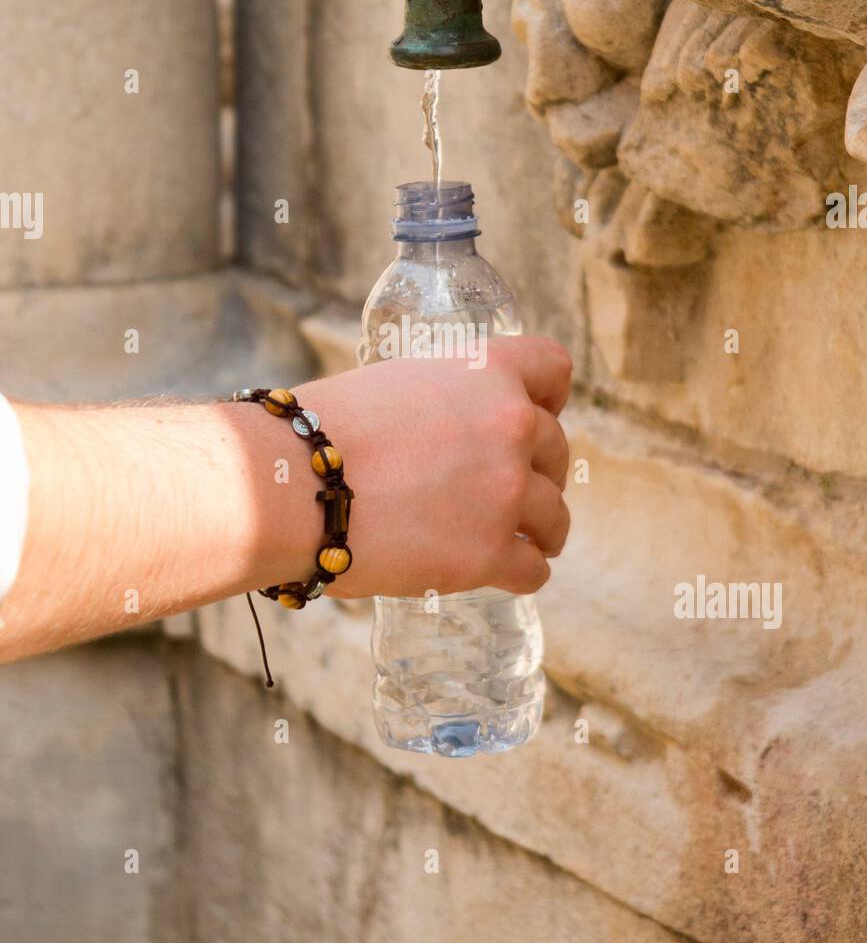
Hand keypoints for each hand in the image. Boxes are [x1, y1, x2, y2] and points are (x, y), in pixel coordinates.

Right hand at [292, 335, 571, 598]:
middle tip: (512, 490)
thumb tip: (446, 435)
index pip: (554, 369)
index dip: (548, 397)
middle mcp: (511, 425)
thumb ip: (441, 401)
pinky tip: (506, 572)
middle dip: (539, 470)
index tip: (538, 417)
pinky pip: (534, 569)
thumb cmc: (321, 431)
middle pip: (557, 449)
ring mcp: (506, 492)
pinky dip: (522, 572)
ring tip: (525, 541)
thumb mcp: (395, 385)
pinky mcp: (489, 553)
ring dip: (541, 529)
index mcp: (487, 371)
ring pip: (554, 516)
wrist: (286, 485)